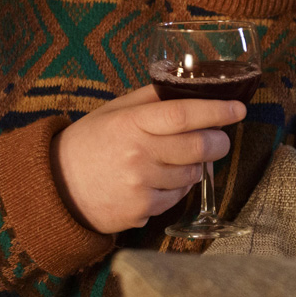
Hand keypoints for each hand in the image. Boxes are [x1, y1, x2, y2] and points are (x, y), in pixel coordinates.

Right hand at [50, 85, 245, 234]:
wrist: (57, 188)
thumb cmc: (89, 142)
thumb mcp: (115, 111)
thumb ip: (151, 98)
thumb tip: (188, 85)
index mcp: (131, 123)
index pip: (183, 114)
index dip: (216, 111)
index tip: (238, 108)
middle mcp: (138, 154)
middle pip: (198, 146)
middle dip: (218, 141)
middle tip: (220, 137)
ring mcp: (141, 186)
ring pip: (193, 174)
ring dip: (197, 165)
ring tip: (177, 158)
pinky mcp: (142, 211)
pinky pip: (179, 197)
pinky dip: (179, 187)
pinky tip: (161, 178)